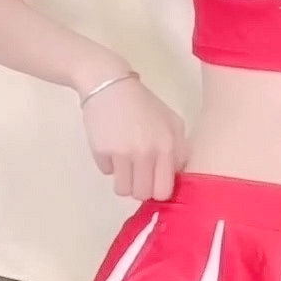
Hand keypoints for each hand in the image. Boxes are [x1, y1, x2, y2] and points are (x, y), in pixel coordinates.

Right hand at [79, 74, 187, 200]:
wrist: (109, 85)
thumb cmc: (144, 105)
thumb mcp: (172, 122)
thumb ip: (179, 149)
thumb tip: (175, 175)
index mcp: (167, 147)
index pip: (163, 190)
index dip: (158, 190)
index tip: (154, 182)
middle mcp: (146, 153)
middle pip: (142, 194)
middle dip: (140, 188)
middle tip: (138, 175)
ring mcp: (122, 154)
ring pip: (122, 190)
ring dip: (124, 181)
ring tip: (125, 164)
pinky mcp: (101, 152)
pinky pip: (106, 172)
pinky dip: (109, 164)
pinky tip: (112, 146)